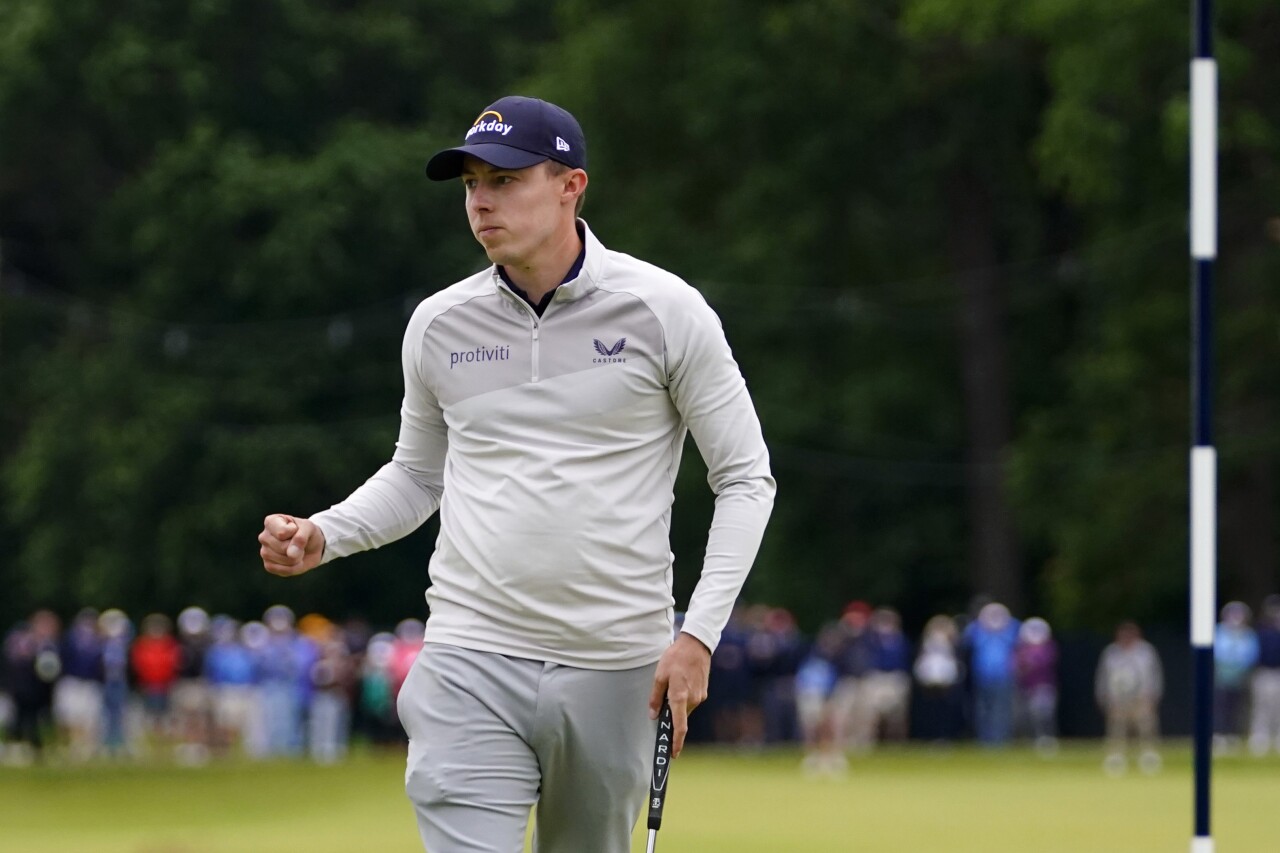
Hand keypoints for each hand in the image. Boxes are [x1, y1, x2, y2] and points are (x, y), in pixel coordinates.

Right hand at [258, 514, 324, 576]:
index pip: (282, 533)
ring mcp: (264, 552)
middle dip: (297, 547)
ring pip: (283, 560)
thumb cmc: (307, 533)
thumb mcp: (308, 528)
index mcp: (271, 522)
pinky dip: (295, 567)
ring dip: (297, 558)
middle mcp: (264, 536)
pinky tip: (295, 561)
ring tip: (297, 551)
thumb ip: (300, 538)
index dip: (295, 533)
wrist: (312, 547)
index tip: (296, 529)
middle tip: (298, 543)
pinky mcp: (269, 566)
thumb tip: (291, 555)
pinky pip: (283, 570)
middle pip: (282, 547)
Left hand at [648, 632, 710, 757]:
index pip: (679, 726)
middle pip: (680, 717)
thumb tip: (654, 715)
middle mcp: (692, 699)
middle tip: (661, 706)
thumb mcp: (660, 675)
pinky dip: (683, 699)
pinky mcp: (703, 692)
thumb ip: (656, 697)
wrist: (696, 644)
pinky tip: (679, 683)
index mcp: (679, 696)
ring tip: (671, 685)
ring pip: (685, 709)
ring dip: (677, 706)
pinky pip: (690, 701)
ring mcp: (700, 696)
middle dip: (671, 717)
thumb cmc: (675, 658)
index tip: (673, 754)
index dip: (676, 742)